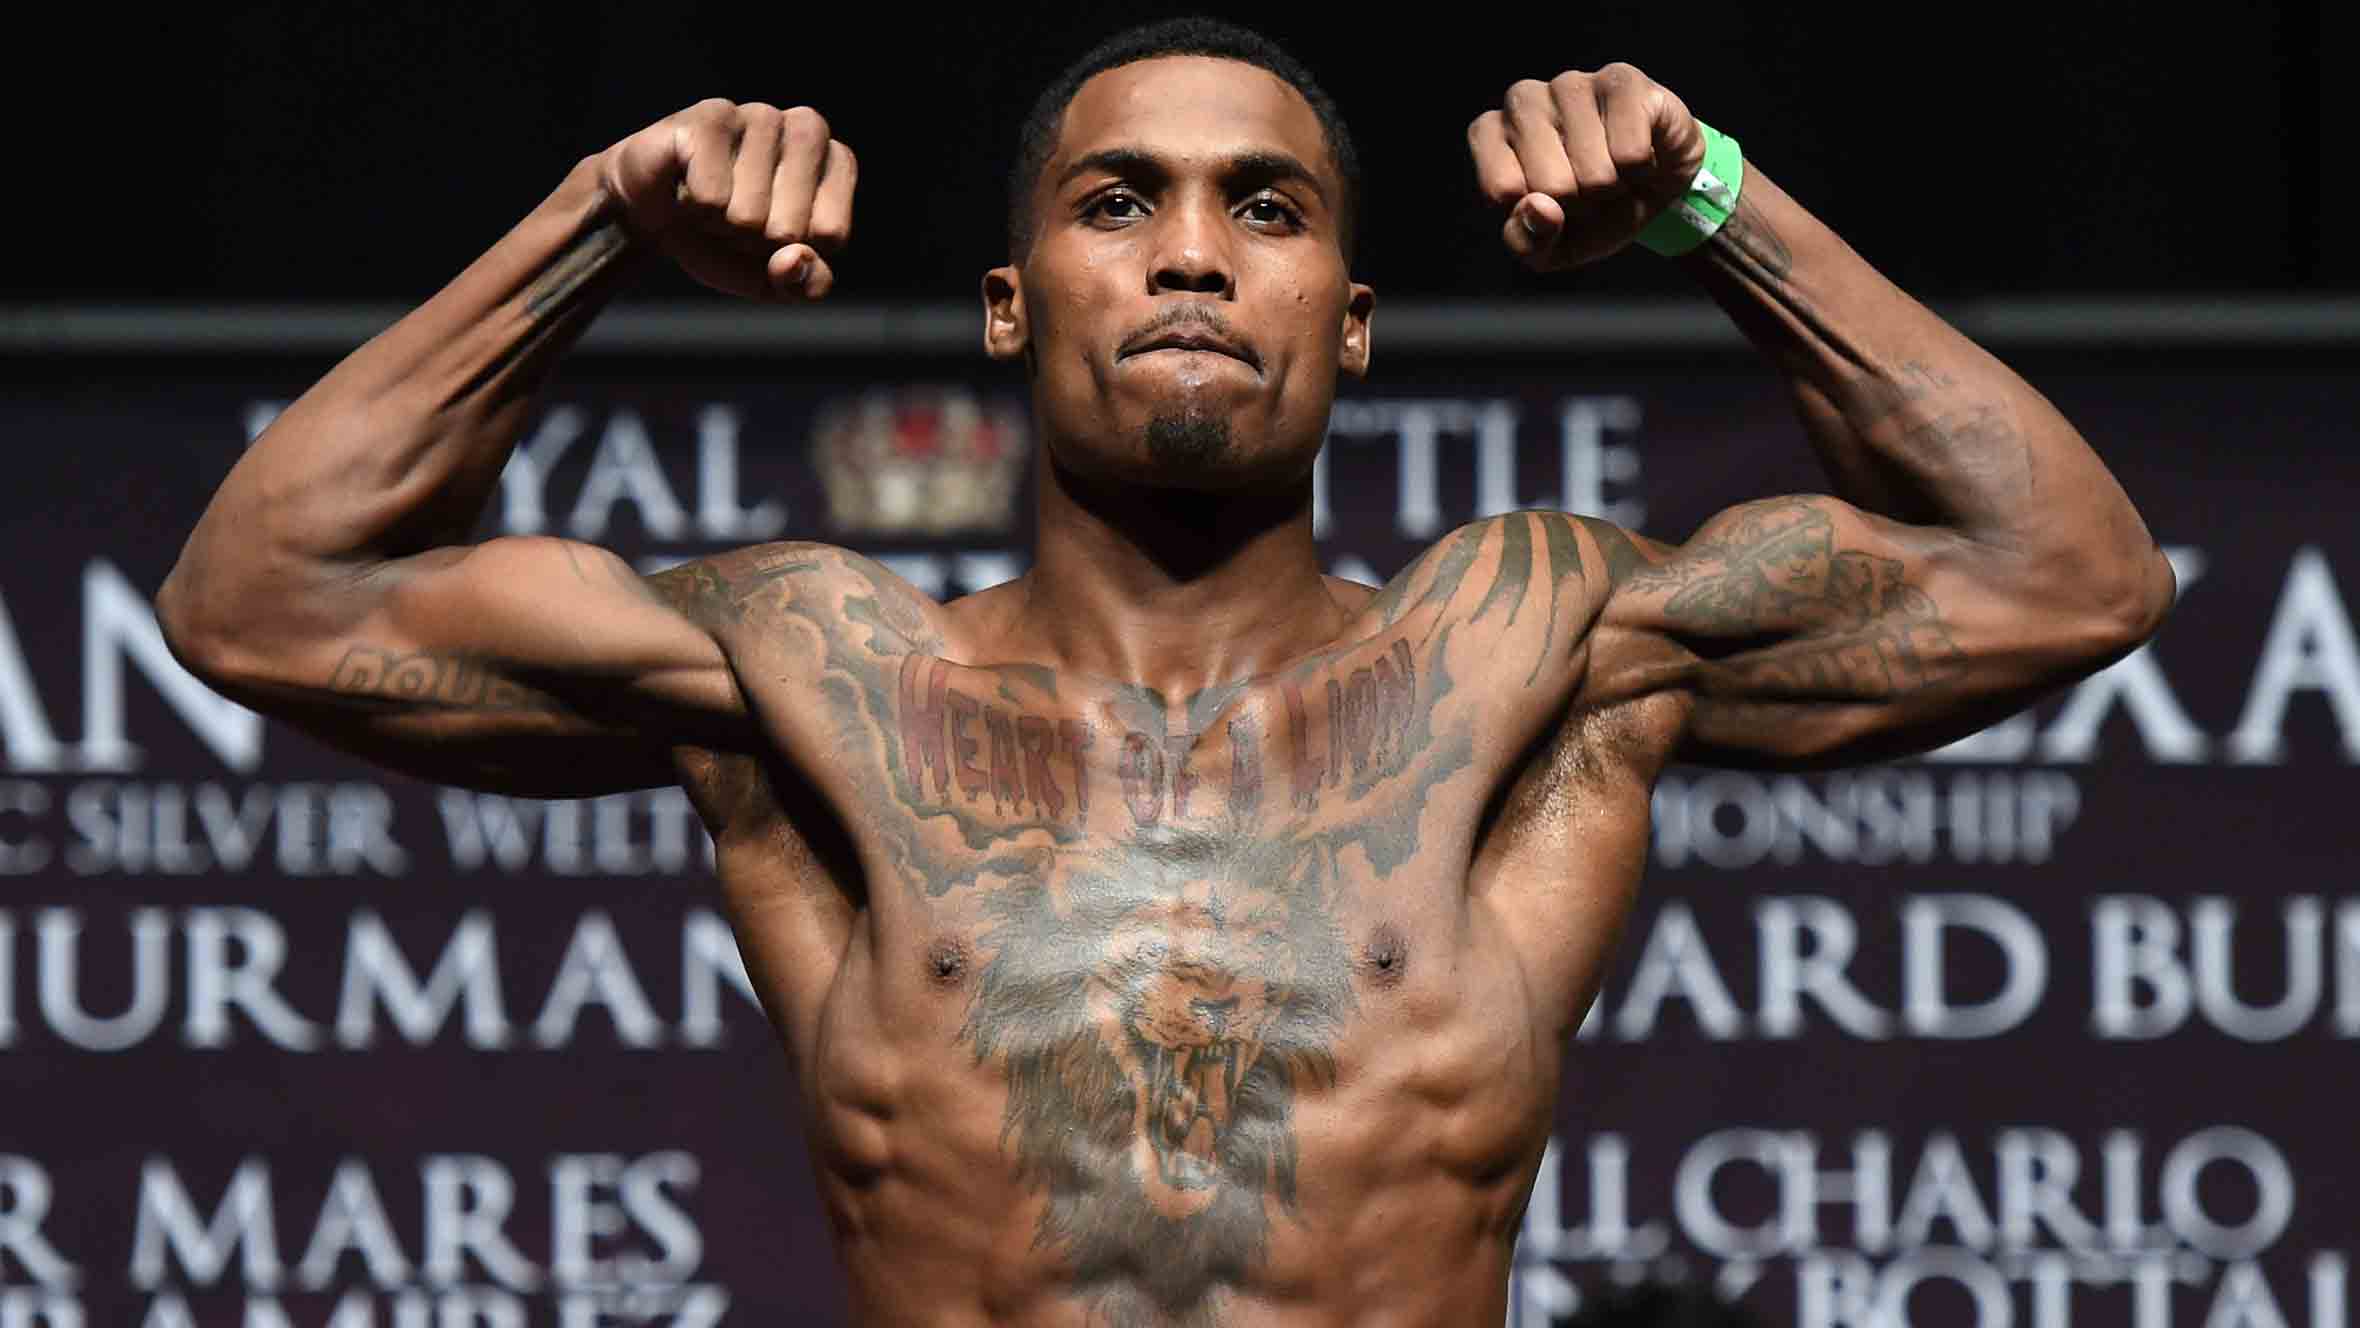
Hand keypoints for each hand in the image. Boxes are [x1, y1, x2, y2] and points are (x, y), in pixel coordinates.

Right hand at [596, 99, 854, 301]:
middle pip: (791, 228)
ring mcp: (761, 115)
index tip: (770, 235)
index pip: (830, 236)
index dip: (790, 252)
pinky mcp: (713, 115)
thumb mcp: (773, 279)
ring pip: (749, 214)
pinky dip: (695, 209)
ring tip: (711, 202)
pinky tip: (686, 186)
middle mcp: (808, 129)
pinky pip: (711, 197)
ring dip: (721, 225)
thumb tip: (795, 260)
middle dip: (754, 243)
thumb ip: (805, 284)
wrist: (655, 216)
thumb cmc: (725, 240)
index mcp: (836, 163)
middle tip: (734, 220)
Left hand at [1467, 64, 1704, 270]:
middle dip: (1578, 204)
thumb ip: (1527, 240)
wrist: (1654, 191)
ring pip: (1592, 171)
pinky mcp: (1620, 80)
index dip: (1537, 215)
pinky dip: (1640, 172)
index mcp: (1490, 134)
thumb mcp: (1549, 249)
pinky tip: (1637, 155)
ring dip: (1611, 188)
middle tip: (1587, 191)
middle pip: (1548, 184)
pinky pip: (1630, 153)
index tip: (1549, 205)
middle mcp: (1521, 99)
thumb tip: (1539, 209)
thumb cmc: (1590, 213)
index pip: (1500, 190)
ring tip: (1612, 172)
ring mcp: (1569, 83)